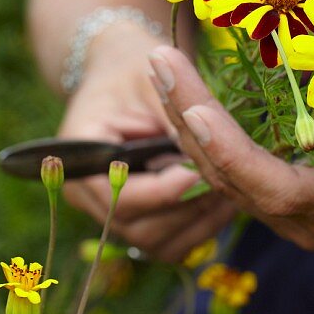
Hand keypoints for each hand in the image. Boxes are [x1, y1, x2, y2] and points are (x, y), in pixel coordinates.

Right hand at [57, 27, 235, 262]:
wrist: (122, 74)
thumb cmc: (133, 69)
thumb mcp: (150, 81)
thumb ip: (172, 114)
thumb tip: (205, 144)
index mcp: (81, 160)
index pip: (123, 197)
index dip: (168, 190)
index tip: (204, 170)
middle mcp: (87, 197)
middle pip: (141, 228)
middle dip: (189, 207)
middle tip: (229, 183)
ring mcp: (110, 216)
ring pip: (159, 243)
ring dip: (199, 221)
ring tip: (232, 190)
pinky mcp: (136, 223)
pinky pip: (170, 244)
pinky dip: (199, 229)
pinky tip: (223, 201)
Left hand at [147, 45, 313, 250]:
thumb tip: (274, 24)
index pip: (277, 187)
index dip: (231, 152)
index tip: (194, 107)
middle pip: (240, 184)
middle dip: (191, 122)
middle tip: (160, 62)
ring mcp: (309, 226)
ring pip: (233, 186)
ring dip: (192, 132)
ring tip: (164, 72)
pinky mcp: (299, 217)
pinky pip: (244, 184)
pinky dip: (215, 145)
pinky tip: (188, 103)